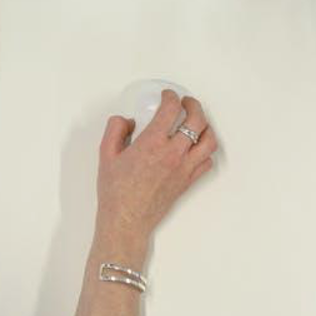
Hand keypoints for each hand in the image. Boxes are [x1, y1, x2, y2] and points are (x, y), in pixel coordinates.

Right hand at [95, 91, 217, 247]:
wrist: (126, 219)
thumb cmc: (115, 190)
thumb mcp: (106, 153)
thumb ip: (115, 129)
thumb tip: (127, 121)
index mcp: (152, 143)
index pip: (171, 109)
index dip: (171, 97)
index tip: (167, 95)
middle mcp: (173, 154)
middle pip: (197, 121)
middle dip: (193, 105)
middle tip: (186, 102)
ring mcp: (184, 168)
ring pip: (209, 141)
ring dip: (205, 126)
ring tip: (197, 121)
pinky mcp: (188, 182)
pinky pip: (207, 162)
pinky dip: (205, 150)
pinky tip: (196, 147)